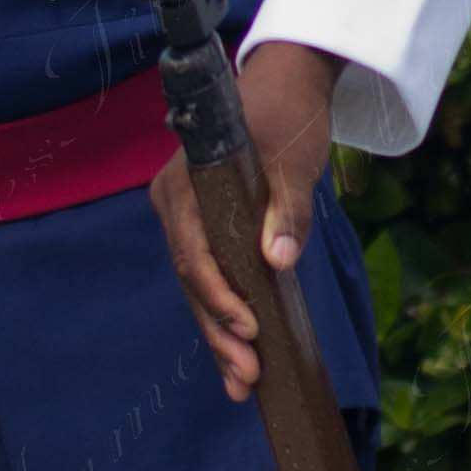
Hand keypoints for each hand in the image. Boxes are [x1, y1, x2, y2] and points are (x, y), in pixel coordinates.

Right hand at [152, 41, 341, 400]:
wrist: (285, 86)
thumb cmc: (289, 119)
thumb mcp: (296, 162)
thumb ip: (289, 210)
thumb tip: (278, 260)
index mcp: (186, 186)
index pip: (194, 255)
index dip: (219, 298)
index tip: (249, 330)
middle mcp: (174, 205)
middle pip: (192, 281)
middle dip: (219, 333)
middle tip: (247, 379)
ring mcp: (186, 219)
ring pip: (198, 288)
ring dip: (220, 335)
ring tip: (244, 384)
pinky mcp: (205, 228)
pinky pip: (209, 277)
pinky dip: (224, 314)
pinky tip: (240, 355)